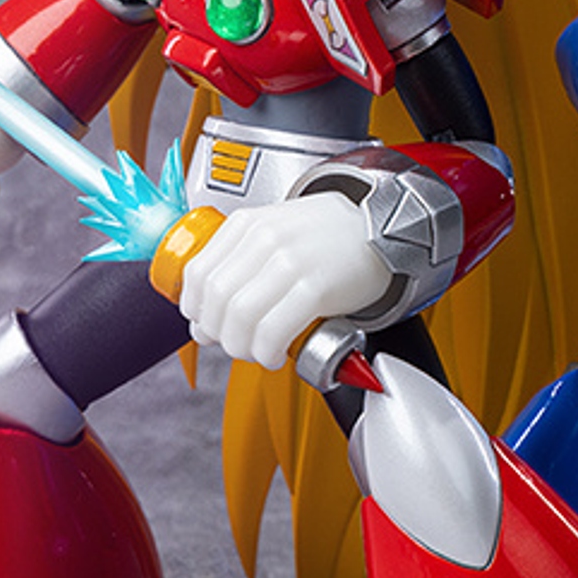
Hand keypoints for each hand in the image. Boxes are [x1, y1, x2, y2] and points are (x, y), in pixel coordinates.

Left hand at [177, 193, 388, 368]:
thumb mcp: (276, 230)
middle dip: (218, 333)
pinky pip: (272, 331)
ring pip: (239, 318)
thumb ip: (239, 263)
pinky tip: (275, 354)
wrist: (382, 229)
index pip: (197, 273)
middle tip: (233, 343)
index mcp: (248, 223)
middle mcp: (265, 239)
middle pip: (215, 300)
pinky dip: (266, 352)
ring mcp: (290, 262)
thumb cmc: (331, 236)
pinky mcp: (316, 287)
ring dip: (241, 347)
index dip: (195, 309)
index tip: (206, 324)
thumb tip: (204, 318)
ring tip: (257, 351)